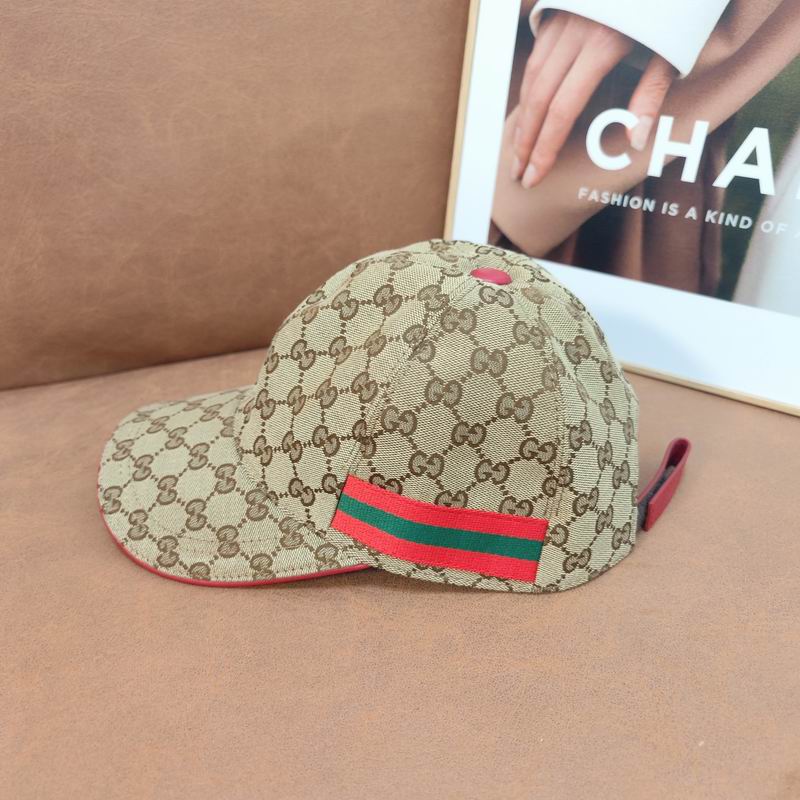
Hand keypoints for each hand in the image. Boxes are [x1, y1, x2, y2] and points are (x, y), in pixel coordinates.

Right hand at [511, 11, 676, 187]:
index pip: (562, 111)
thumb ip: (651, 94)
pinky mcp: (557, 12)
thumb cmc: (676, 7)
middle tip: (518, 173)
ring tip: (518, 150)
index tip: (534, 177)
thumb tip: (635, 141)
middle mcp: (575, 32)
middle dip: (525, 141)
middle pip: (538, 99)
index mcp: (603, 45)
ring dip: (522, 119)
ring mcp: (562, 20)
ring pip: (531, 78)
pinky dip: (528, 90)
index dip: (545, 149)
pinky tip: (527, 114)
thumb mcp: (674, 49)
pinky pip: (536, 59)